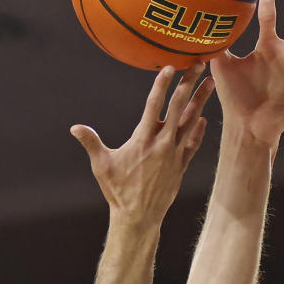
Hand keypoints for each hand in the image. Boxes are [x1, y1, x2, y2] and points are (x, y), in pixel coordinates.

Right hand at [71, 65, 214, 224]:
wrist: (138, 218)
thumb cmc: (118, 192)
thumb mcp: (102, 166)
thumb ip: (91, 143)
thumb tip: (74, 128)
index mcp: (142, 140)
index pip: (154, 106)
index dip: (162, 85)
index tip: (170, 67)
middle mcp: (161, 144)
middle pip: (178, 108)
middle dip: (188, 84)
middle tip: (199, 64)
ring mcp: (174, 155)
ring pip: (190, 122)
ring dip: (200, 101)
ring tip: (209, 83)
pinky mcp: (180, 166)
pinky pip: (192, 144)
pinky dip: (198, 130)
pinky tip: (203, 118)